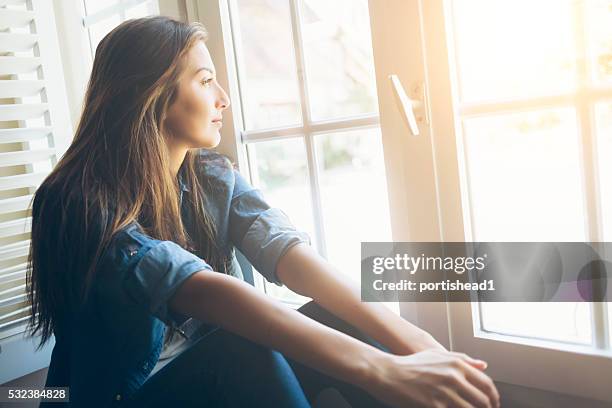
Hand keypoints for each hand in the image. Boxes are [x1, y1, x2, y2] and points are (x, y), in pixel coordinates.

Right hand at [363, 349, 500, 407]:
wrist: (388, 373)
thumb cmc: (410, 364)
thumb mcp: (437, 354)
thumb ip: (462, 359)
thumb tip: (483, 365)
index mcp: (457, 364)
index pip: (487, 385)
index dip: (494, 398)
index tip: (493, 405)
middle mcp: (453, 377)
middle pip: (483, 401)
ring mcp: (444, 392)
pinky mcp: (434, 406)